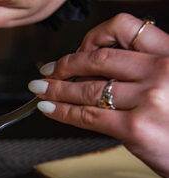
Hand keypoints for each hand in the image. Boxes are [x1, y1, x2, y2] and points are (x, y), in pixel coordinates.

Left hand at [28, 13, 168, 177]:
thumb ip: (150, 74)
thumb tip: (105, 76)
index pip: (126, 28)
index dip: (93, 36)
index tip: (78, 48)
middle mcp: (161, 71)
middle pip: (99, 58)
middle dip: (66, 64)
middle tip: (49, 70)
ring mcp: (148, 100)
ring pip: (88, 88)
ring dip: (56, 87)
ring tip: (40, 88)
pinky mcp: (134, 129)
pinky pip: (87, 116)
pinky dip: (62, 111)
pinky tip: (49, 108)